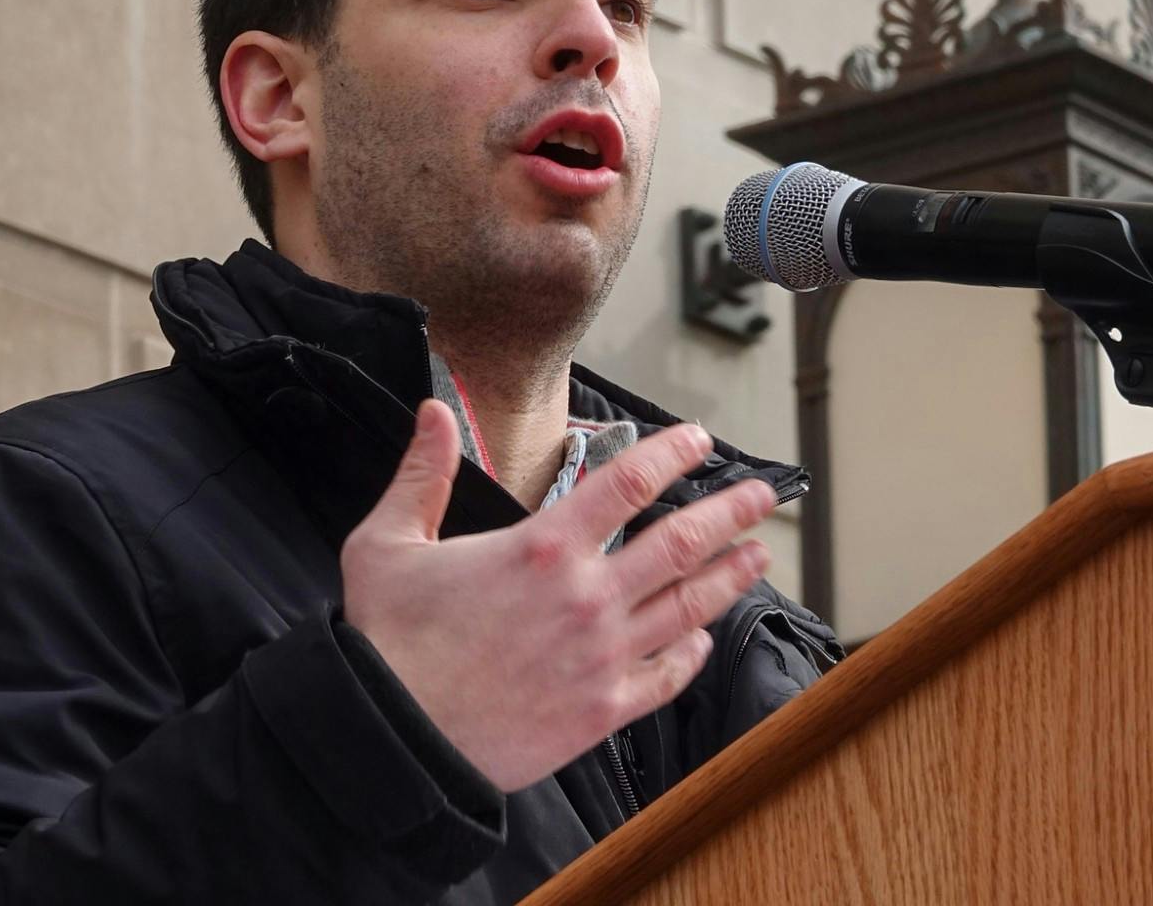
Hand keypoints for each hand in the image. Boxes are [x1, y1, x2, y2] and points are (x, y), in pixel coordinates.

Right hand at [339, 399, 776, 792]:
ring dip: (730, 577)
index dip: (673, 453)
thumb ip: (422, 473)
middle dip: (732, 513)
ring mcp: (603, 657)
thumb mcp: (388, 543)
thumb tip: (433, 412)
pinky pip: (667, 676)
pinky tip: (704, 637)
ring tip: (758, 555)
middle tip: (765, 496)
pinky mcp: (603, 711)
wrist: (390, 740)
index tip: (699, 440)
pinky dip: (692, 653)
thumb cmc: (387, 643)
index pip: (629, 482)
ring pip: (688, 606)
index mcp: (543, 548)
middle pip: (682, 542)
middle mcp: (586, 598)